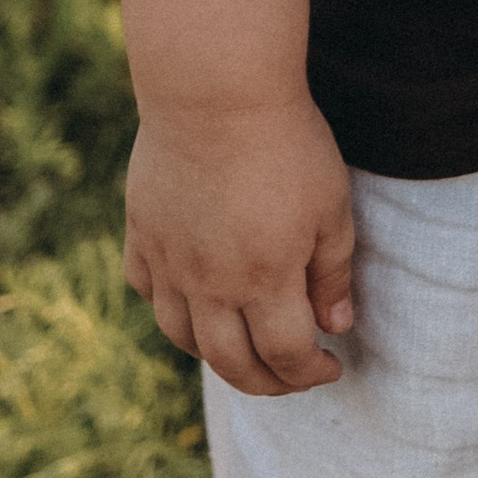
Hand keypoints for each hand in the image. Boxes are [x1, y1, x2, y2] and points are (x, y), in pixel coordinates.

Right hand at [124, 94, 355, 393]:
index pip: (286, 356)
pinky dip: (171, 309)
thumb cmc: (287, 144)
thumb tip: (334, 328)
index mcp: (265, 281)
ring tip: (243, 350)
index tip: (330, 368)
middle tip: (291, 379)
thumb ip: (332, 274)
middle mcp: (210, 286)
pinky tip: (191, 302)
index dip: (310, 374)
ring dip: (216, 356)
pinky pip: (149, 292)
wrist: (215, 94)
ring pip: (184, 338)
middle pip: (232, 363)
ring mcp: (170, 263)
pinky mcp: (142, 235)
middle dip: (266, 383)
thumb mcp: (332, 207)